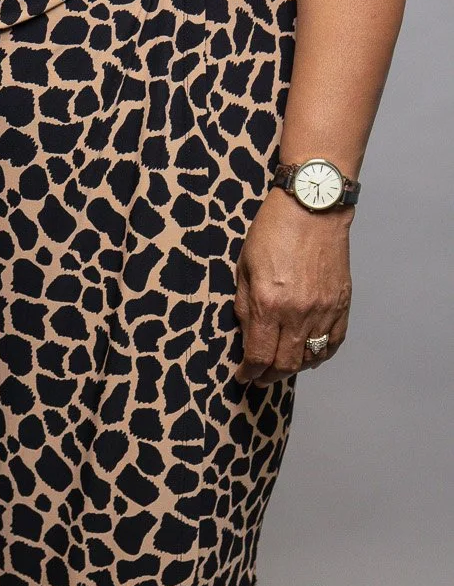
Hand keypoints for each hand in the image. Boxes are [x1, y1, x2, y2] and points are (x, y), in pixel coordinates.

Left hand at [234, 189, 351, 382]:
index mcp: (269, 303)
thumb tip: (247, 337)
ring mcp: (324, 310)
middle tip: (259, 377)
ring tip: (280, 366)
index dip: (249, 373)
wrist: (312, 208)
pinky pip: (333, 343)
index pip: (259, 356)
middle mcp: (299, 312)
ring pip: (311, 358)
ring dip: (293, 368)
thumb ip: (245, 306)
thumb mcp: (244, 267)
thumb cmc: (272, 231)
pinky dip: (320, 355)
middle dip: (268, 376)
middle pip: (285, 364)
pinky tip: (308, 355)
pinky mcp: (342, 304)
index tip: (243, 377)